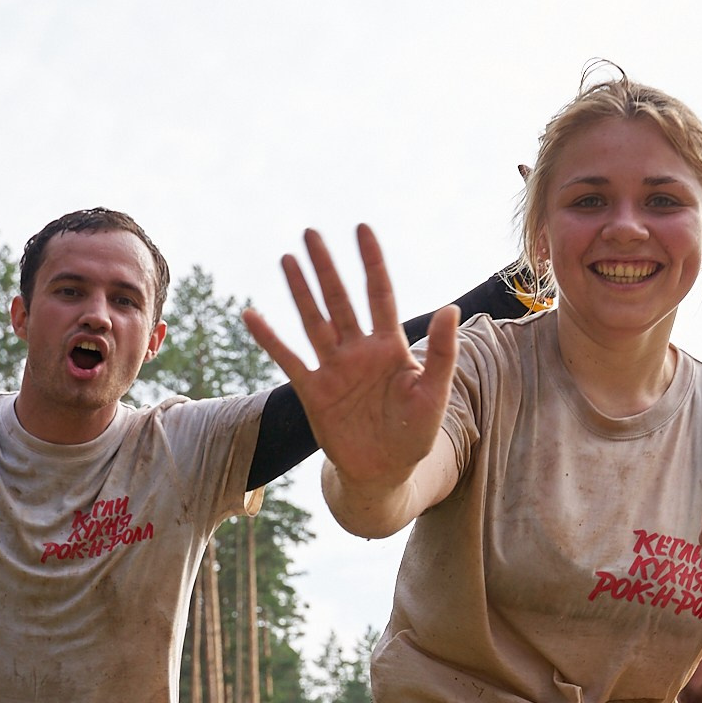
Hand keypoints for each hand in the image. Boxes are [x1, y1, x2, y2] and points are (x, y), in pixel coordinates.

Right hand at [244, 226, 457, 498]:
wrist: (385, 472)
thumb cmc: (415, 433)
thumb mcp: (435, 393)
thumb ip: (442, 352)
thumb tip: (451, 308)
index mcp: (390, 346)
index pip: (379, 294)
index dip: (372, 263)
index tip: (362, 230)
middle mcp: (358, 350)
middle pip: (340, 300)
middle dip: (326, 268)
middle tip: (311, 233)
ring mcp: (334, 369)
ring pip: (314, 321)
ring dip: (300, 292)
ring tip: (287, 259)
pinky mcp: (313, 391)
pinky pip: (288, 358)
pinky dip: (269, 337)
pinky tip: (251, 314)